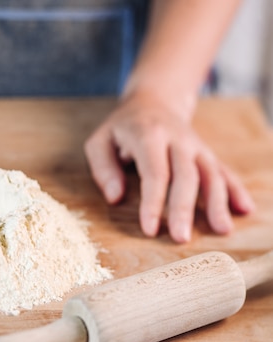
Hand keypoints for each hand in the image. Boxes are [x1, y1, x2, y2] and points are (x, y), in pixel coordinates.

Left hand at [84, 92, 254, 242]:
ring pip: (210, 173)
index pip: (154, 172)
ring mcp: (196, 145)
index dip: (153, 203)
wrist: (153, 101)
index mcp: (148, 135)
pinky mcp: (206, 152)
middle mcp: (177, 138)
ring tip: (222, 229)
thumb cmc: (122, 128)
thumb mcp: (100, 141)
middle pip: (186, 175)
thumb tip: (115, 198)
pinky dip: (235, 189)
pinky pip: (223, 170)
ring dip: (218, 202)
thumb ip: (103, 169)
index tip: (150, 229)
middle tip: (181, 238)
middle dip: (184, 209)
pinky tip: (244, 209)